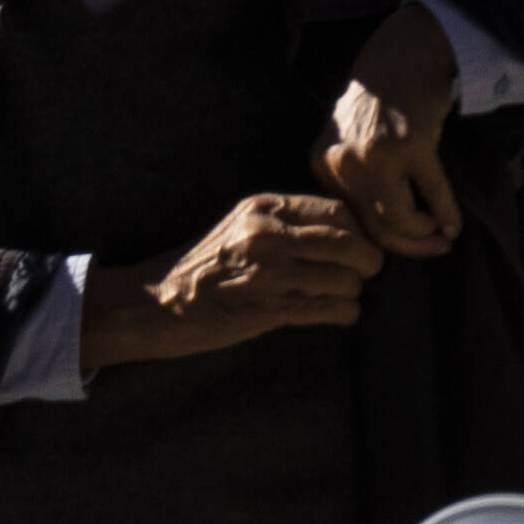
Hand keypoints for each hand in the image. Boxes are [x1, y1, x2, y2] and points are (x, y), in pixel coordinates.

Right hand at [85, 190, 373, 368]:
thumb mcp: (242, 225)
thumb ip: (288, 222)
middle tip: (369, 271)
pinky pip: (325, 310)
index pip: (337, 212)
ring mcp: (267, 274)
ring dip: (352, 290)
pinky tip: (344, 314)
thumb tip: (346, 232)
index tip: (361, 244)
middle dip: (367, 261)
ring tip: (348, 295)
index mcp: (265, 208)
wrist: (154, 302)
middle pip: (348, 243)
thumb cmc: (204, 265)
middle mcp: (268, 236)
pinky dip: (344, 313)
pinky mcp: (265, 310)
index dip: (358, 230)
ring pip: (342, 278)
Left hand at [320, 8, 465, 259]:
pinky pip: (431, 194)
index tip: (404, 246)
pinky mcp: (410, 144)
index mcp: (322, 163)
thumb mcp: (349, 139)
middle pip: (373, 227)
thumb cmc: (381, 100)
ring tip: (443, 237)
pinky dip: (446, 214)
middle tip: (433, 251)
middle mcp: (343, 162)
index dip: (379, 242)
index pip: (348, 221)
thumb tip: (378, 231)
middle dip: (408, 247)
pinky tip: (454, 223)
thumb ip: (352, 178)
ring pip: (399, 220)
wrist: (403, 52)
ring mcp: (376, 153)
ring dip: (425, 236)